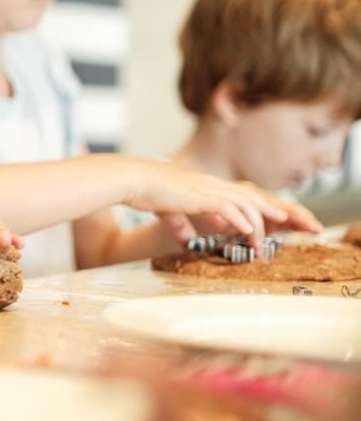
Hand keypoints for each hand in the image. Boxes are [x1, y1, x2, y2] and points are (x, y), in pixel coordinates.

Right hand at [127, 162, 293, 248]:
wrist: (132, 179)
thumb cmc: (145, 191)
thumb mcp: (168, 211)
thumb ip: (180, 224)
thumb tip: (186, 240)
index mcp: (204, 184)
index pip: (240, 193)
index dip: (259, 207)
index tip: (272, 221)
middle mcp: (210, 183)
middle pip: (251, 196)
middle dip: (272, 211)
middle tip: (287, 226)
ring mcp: (206, 188)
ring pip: (244, 203)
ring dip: (258, 223)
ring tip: (264, 242)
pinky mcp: (199, 196)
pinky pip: (228, 208)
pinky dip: (241, 221)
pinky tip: (247, 233)